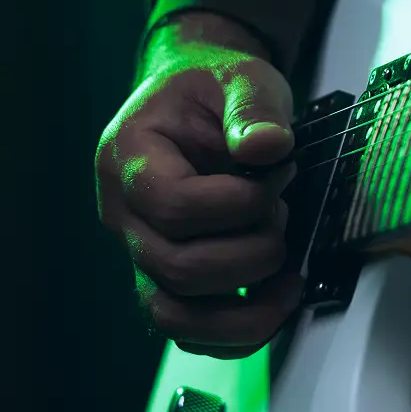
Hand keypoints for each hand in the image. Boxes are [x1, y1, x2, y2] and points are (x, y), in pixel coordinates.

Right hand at [96, 13, 303, 358]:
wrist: (192, 103)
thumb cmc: (210, 90)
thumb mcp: (240, 77)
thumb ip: (253, 107)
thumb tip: (267, 148)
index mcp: (128, 158)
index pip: (174, 206)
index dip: (238, 205)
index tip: (278, 177)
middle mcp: (122, 215)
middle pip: (176, 268)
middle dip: (250, 253)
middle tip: (283, 216)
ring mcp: (138, 253)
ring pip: (174, 315)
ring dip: (243, 311)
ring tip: (288, 278)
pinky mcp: (163, 279)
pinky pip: (186, 330)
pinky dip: (234, 334)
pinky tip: (275, 303)